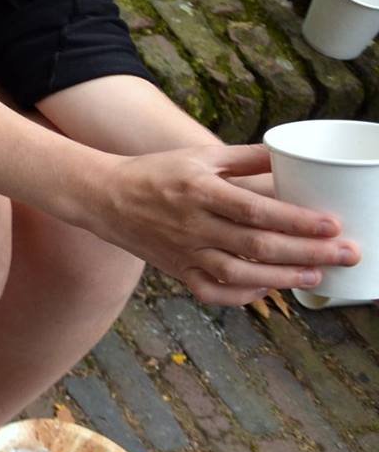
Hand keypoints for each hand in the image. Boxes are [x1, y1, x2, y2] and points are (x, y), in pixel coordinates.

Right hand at [85, 143, 353, 305]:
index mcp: (200, 191)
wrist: (104, 196)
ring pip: (239, 274)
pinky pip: (212, 292)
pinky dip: (242, 296)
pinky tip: (267, 290)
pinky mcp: (177, 271)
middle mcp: (193, 225)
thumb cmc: (155, 172)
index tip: (333, 224)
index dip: (297, 220)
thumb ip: (244, 157)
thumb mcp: (198, 156)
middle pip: (258, 244)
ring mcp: (184, 252)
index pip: (257, 209)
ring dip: (282, 278)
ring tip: (316, 275)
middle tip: (346, 253)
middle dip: (308, 251)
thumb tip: (289, 157)